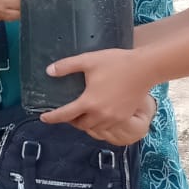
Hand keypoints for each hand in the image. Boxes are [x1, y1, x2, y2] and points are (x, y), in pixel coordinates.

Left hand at [40, 48, 155, 140]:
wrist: (145, 68)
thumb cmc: (117, 62)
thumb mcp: (88, 60)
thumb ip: (67, 66)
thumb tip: (49, 71)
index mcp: (89, 102)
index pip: (65, 114)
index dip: (52, 117)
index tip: (43, 118)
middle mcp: (100, 114)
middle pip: (80, 125)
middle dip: (70, 121)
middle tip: (65, 113)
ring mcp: (114, 118)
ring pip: (93, 128)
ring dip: (84, 124)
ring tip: (80, 115)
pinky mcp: (124, 117)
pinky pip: (107, 127)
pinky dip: (98, 124)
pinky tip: (97, 116)